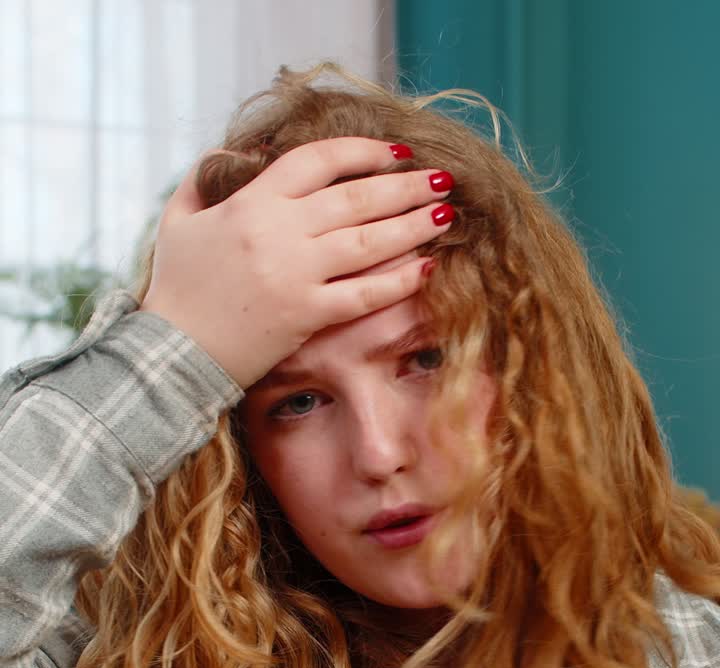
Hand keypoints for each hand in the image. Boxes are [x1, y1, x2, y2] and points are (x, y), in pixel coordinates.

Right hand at [140, 138, 453, 387]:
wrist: (173, 352)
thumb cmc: (175, 287)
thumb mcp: (178, 220)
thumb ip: (206, 179)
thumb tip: (240, 152)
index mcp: (252, 202)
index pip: (319, 161)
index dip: (362, 151)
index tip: (394, 152)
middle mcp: (280, 233)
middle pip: (357, 197)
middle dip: (405, 185)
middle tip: (442, 178)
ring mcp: (296, 275)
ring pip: (369, 241)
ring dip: (413, 225)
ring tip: (446, 213)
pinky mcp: (307, 316)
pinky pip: (364, 294)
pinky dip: (398, 280)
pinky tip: (426, 267)